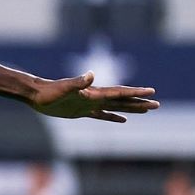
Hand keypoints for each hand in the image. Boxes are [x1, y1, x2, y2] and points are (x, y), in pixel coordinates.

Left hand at [29, 72, 159, 122]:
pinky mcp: (81, 111)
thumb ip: (78, 82)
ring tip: (146, 110)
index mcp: (94, 93)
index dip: (136, 93)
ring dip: (131, 109)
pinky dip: (113, 117)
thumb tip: (91, 75)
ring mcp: (89, 104)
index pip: (120, 93)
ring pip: (115, 107)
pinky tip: (122, 119)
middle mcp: (95, 98)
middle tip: (157, 104)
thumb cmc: (49, 92)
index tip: (152, 92)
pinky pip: (102, 115)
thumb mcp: (64, 89)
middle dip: (139, 103)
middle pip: (122, 100)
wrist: (37, 95)